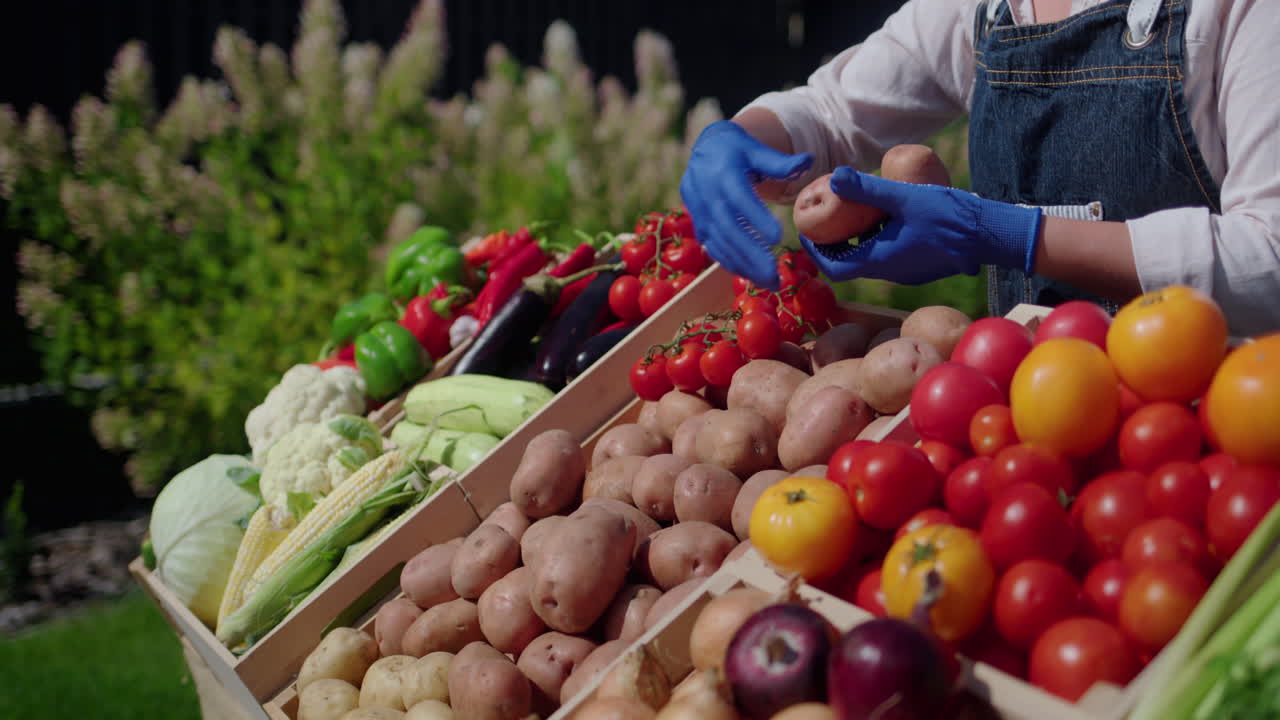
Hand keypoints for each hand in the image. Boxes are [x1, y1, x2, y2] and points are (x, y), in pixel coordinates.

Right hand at [680, 121, 812, 289]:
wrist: (704, 151)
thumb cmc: (737, 151)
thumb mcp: (756, 150)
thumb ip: (780, 162)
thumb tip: (809, 160)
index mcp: (724, 173)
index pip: (740, 198)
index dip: (756, 219)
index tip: (777, 238)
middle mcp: (707, 194)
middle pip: (728, 229)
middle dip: (751, 254)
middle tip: (774, 275)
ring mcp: (700, 213)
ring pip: (720, 244)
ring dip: (743, 265)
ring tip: (769, 282)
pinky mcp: (699, 226)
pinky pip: (714, 249)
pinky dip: (732, 264)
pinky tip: (752, 275)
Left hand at [800, 167, 1042, 283]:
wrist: (991, 234)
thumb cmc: (949, 215)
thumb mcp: (904, 196)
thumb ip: (867, 188)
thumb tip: (834, 176)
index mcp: (880, 260)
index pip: (834, 267)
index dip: (816, 252)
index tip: (806, 232)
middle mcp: (890, 273)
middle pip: (849, 265)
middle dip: (833, 245)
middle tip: (823, 221)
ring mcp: (907, 273)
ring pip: (870, 261)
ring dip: (857, 242)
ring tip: (850, 215)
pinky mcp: (921, 267)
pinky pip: (889, 258)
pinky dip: (877, 243)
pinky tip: (883, 219)